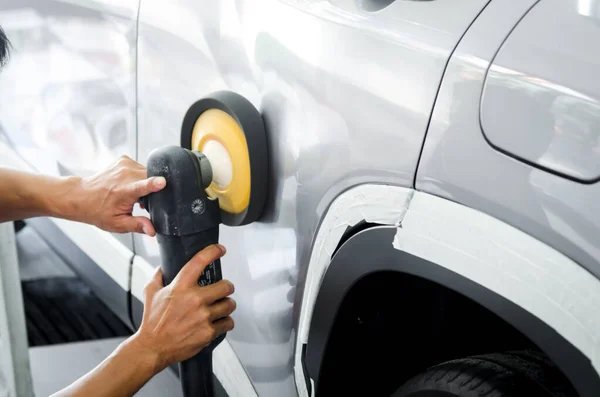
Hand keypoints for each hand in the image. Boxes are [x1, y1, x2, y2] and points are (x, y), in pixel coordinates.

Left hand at [73, 155, 165, 235]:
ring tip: (133, 192)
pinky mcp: (124, 159)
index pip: (142, 186)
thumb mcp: (117, 223)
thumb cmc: (98, 210)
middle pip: (151, 178)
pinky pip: (140, 167)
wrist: (81, 196)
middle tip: (140, 201)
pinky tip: (130, 183)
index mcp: (123, 191)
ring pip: (147, 171)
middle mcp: (124, 175)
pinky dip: (139, 176)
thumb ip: (137, 225)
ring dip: (146, 181)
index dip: (154, 184)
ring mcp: (124, 165)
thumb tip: (152, 230)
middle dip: (153, 189)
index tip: (163, 182)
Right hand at [133, 244, 235, 370]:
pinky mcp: (208, 332)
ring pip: (229, 304)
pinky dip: (225, 322)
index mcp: (180, 286)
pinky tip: (219, 322)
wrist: (153, 347)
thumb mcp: (151, 293)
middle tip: (222, 291)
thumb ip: (158, 276)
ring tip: (221, 307)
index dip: (213, 251)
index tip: (220, 249)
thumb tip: (163, 266)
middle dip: (226, 287)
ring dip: (227, 305)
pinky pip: (228, 323)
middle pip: (226, 286)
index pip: (200, 261)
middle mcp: (194, 299)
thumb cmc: (152, 321)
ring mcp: (203, 316)